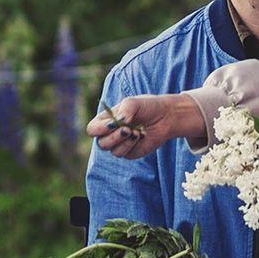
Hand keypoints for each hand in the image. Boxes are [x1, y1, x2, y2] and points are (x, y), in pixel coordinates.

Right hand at [88, 94, 202, 159]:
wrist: (166, 116)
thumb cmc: (147, 107)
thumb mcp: (133, 103)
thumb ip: (123, 111)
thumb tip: (117, 124)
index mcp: (106, 120)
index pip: (93, 129)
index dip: (99, 129)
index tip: (112, 124)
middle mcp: (110, 134)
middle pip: (101, 143)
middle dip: (114, 137)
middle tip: (127, 129)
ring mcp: (120, 144)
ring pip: (113, 151)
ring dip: (125, 141)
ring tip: (136, 131)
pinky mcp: (130, 152)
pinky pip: (125, 154)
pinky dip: (132, 145)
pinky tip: (141, 135)